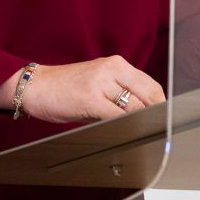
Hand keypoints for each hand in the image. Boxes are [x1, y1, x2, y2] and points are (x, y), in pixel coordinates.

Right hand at [19, 56, 166, 123]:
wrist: (35, 86)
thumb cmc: (66, 87)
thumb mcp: (98, 82)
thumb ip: (120, 91)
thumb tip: (145, 112)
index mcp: (116, 64)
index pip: (151, 85)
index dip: (161, 104)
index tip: (164, 119)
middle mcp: (111, 69)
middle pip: (148, 95)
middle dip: (156, 115)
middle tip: (160, 130)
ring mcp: (101, 84)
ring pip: (134, 106)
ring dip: (141, 122)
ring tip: (145, 134)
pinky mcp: (91, 99)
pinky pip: (117, 116)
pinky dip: (125, 126)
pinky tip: (127, 134)